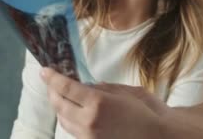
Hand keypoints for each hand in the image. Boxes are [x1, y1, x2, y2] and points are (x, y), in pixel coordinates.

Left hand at [41, 67, 166, 138]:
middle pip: (59, 105)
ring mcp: (89, 136)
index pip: (66, 88)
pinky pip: (73, 131)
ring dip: (59, 107)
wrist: (158, 136)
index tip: (44, 71)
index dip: (52, 78)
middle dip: (52, 92)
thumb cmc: (147, 112)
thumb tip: (86, 86)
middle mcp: (89, 121)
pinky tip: (74, 112)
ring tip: (61, 96)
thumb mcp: (124, 92)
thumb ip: (102, 89)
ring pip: (63, 120)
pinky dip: (70, 119)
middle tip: (51, 82)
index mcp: (98, 103)